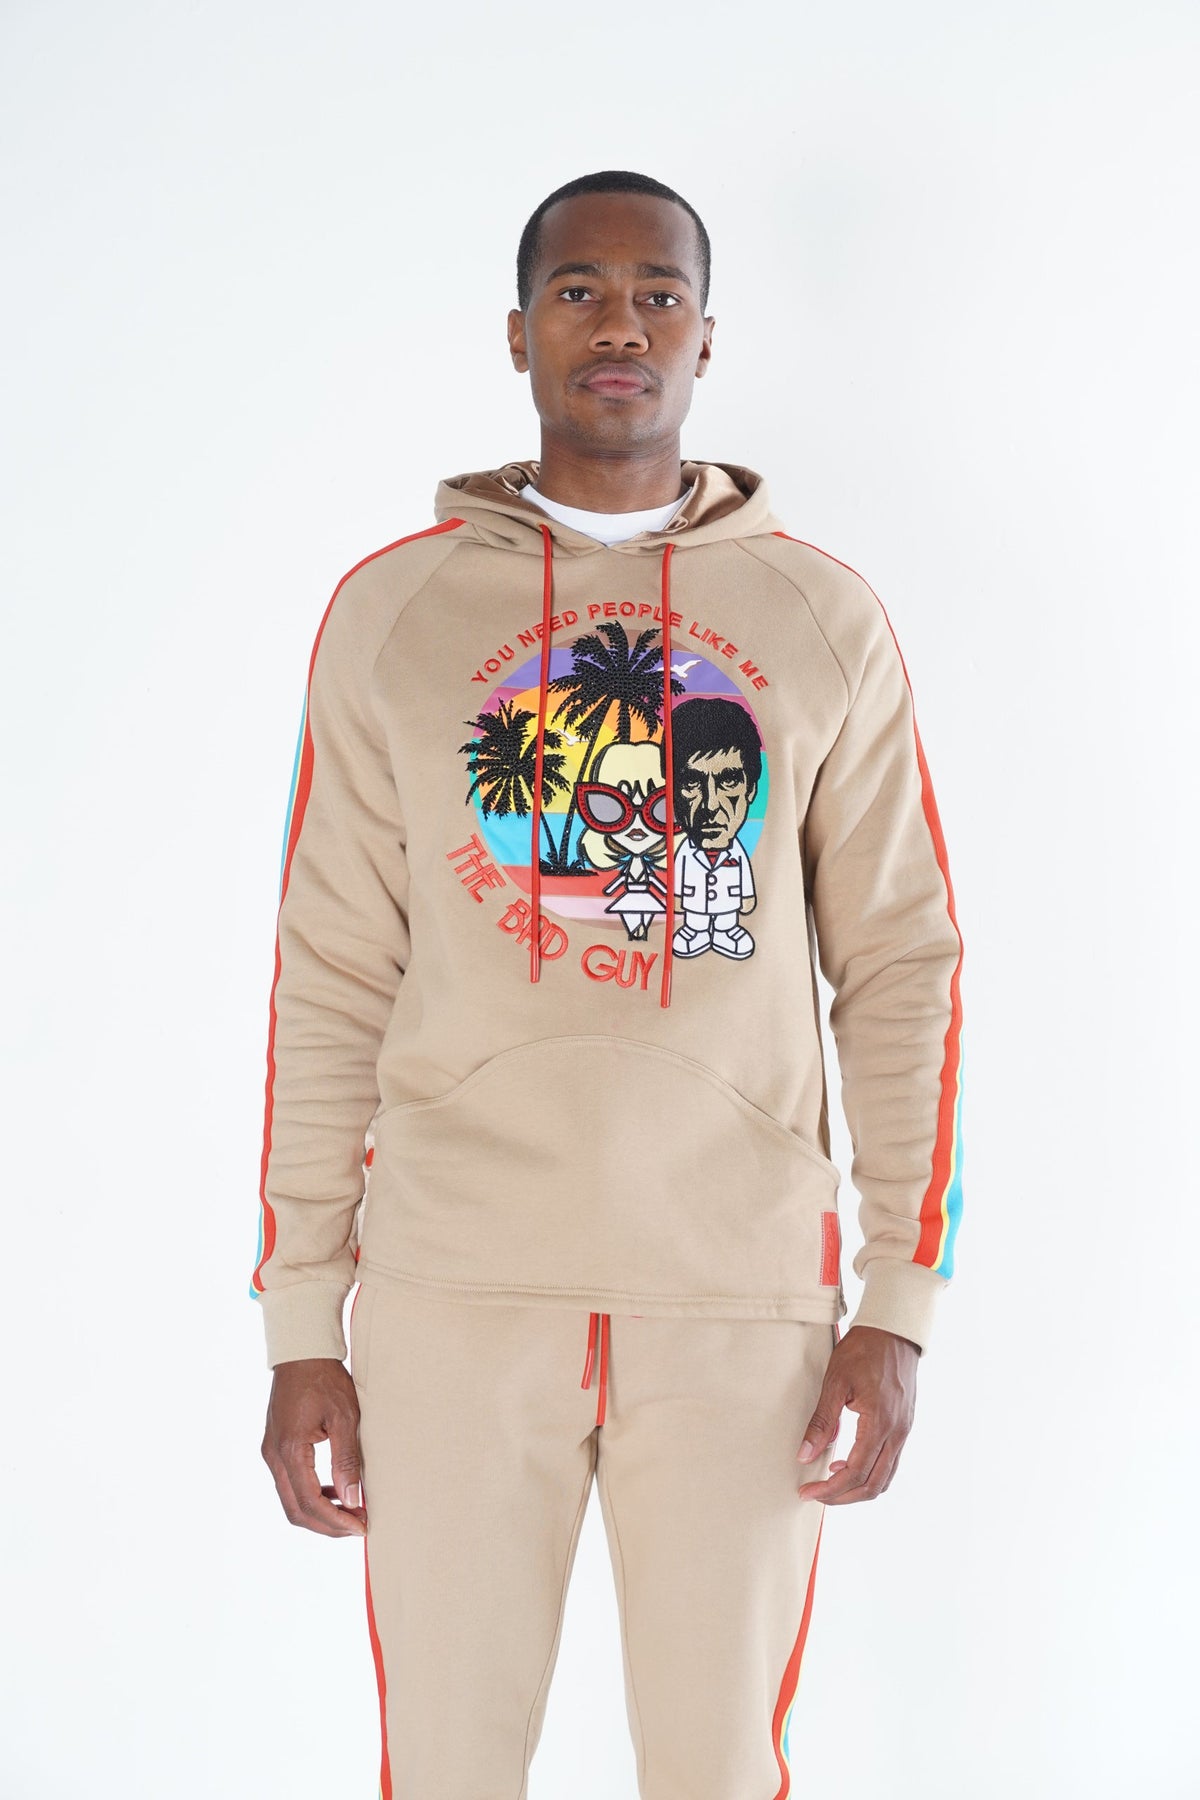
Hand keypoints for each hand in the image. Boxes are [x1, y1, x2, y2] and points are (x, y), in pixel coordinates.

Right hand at [261, 1357, 367, 1536]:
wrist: (301, 1353)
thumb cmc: (325, 1379)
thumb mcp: (344, 1416)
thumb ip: (347, 1460)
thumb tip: (352, 1499)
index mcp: (290, 1450)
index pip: (310, 1502)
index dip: (336, 1521)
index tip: (361, 1526)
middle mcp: (274, 1456)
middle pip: (296, 1510)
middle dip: (327, 1525)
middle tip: (358, 1525)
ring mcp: (271, 1452)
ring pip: (291, 1500)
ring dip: (319, 1512)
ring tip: (351, 1511)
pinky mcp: (275, 1447)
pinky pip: (289, 1484)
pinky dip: (311, 1495)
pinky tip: (334, 1491)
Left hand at [795, 1325, 919, 1504]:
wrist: (894, 1329)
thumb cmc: (864, 1350)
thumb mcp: (836, 1381)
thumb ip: (821, 1421)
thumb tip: (805, 1455)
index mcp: (880, 1423)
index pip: (855, 1472)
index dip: (830, 1489)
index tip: (807, 1492)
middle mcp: (898, 1433)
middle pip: (873, 1485)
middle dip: (843, 1496)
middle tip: (816, 1495)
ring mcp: (904, 1430)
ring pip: (885, 1478)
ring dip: (858, 1488)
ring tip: (830, 1482)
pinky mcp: (905, 1425)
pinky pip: (890, 1463)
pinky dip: (870, 1472)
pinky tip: (847, 1462)